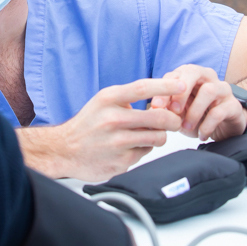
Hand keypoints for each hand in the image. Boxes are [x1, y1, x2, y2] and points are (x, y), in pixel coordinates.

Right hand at [17, 78, 183, 181]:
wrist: (63, 150)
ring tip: (147, 134)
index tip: (183, 84)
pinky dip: (143, 149)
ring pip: (158, 137)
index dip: (166, 85)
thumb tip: (163, 101)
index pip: (143, 88)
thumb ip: (129, 100)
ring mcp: (117, 142)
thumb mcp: (103, 103)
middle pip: (159, 116)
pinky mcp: (121, 161)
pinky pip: (146, 152)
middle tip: (173, 121)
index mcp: (107, 99)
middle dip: (173, 119)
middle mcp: (112, 119)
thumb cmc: (88, 124)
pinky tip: (129, 147)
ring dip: (159, 135)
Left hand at [151, 65, 246, 141]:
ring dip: (194, 111)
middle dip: (180, 92)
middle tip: (173, 111)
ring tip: (186, 127)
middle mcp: (206, 77)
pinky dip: (207, 125)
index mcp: (189, 75)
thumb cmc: (196, 115)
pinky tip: (201, 135)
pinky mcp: (233, 105)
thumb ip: (166, 108)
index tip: (156, 107)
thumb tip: (151, 111)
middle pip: (193, 72)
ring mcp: (222, 89)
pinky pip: (219, 111)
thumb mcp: (178, 111)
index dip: (163, 90)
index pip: (174, 75)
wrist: (224, 126)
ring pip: (208, 91)